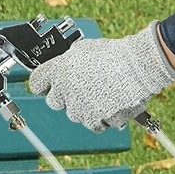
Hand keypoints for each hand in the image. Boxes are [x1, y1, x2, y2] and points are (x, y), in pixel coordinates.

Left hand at [26, 20, 174, 131]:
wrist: (138, 66)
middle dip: (66, 97)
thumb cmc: (113, 55)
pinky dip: (103, 117)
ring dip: (86, 107)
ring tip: (104, 93)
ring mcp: (79, 108)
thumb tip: (64, 67)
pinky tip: (112, 103)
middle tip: (83, 88)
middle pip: (54, 102)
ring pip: (76, 115)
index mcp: (58, 70)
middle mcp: (64, 91)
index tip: (47, 85)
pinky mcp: (95, 120)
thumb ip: (68, 61)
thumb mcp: (84, 49)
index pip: (36, 82)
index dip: (43, 84)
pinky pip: (95, 124)